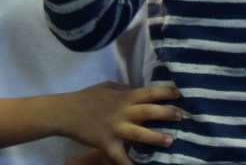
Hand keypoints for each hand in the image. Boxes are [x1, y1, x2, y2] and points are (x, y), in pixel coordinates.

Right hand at [59, 83, 180, 164]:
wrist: (64, 113)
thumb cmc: (86, 98)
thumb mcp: (108, 87)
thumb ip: (125, 90)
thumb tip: (140, 90)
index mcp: (124, 97)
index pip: (149, 92)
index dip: (165, 92)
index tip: (179, 94)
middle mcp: (122, 112)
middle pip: (149, 111)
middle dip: (166, 113)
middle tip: (181, 116)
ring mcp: (115, 128)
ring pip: (139, 133)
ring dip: (155, 137)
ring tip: (170, 142)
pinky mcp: (106, 143)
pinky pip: (120, 156)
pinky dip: (128, 164)